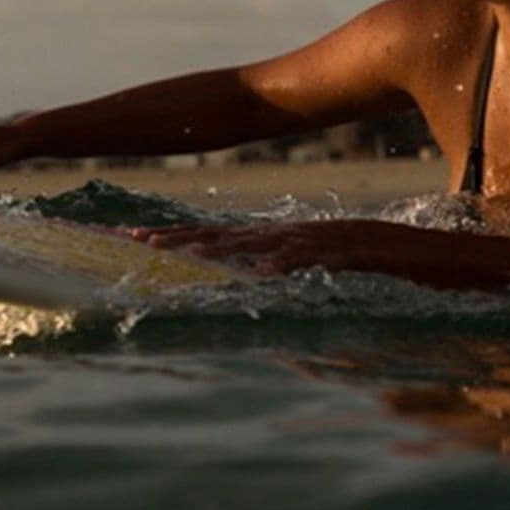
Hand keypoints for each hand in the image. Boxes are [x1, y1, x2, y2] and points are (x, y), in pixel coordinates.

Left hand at [127, 220, 384, 273]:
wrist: (378, 242)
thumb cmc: (326, 254)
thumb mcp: (281, 258)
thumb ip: (251, 262)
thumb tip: (221, 276)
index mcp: (256, 237)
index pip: (205, 233)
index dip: (170, 234)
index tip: (132, 236)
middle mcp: (267, 236)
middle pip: (216, 235)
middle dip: (177, 238)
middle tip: (138, 239)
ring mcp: (293, 243)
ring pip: (251, 245)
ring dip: (220, 249)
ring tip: (188, 253)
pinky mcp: (322, 255)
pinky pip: (299, 262)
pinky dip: (280, 266)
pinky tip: (263, 274)